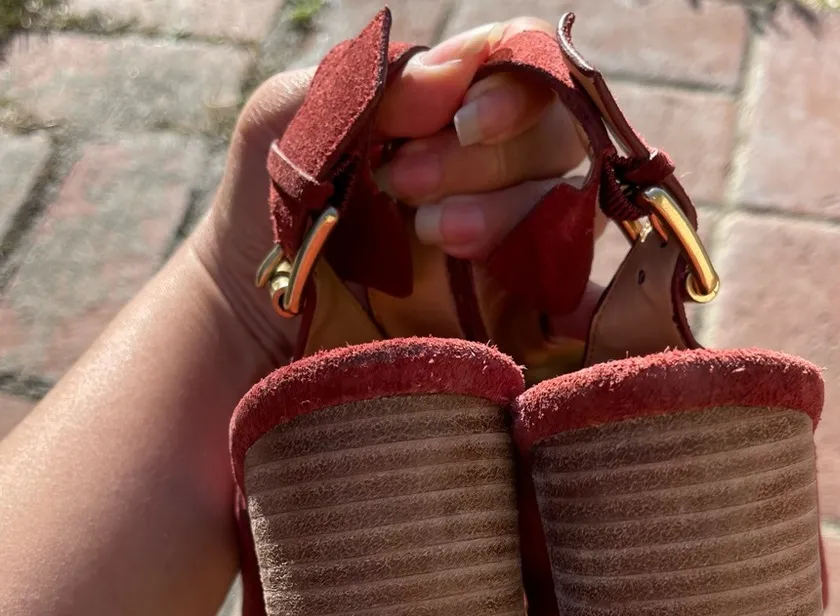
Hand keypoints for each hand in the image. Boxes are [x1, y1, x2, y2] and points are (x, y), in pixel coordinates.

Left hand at [192, 18, 594, 366]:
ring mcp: (510, 236)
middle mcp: (491, 166)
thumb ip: (356, 85)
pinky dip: (576, 292)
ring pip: (565, 202)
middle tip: (406, 185)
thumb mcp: (284, 129)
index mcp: (445, 109)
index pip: (519, 65)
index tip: (456, 120)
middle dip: (485, 155)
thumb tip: (447, 77)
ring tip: (435, 234)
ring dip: (505, 211)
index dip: (505, 84)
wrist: (259, 324)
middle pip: (552, 133)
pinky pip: (575, 288)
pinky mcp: (517, 306)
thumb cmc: (271, 215)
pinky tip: (547, 305)